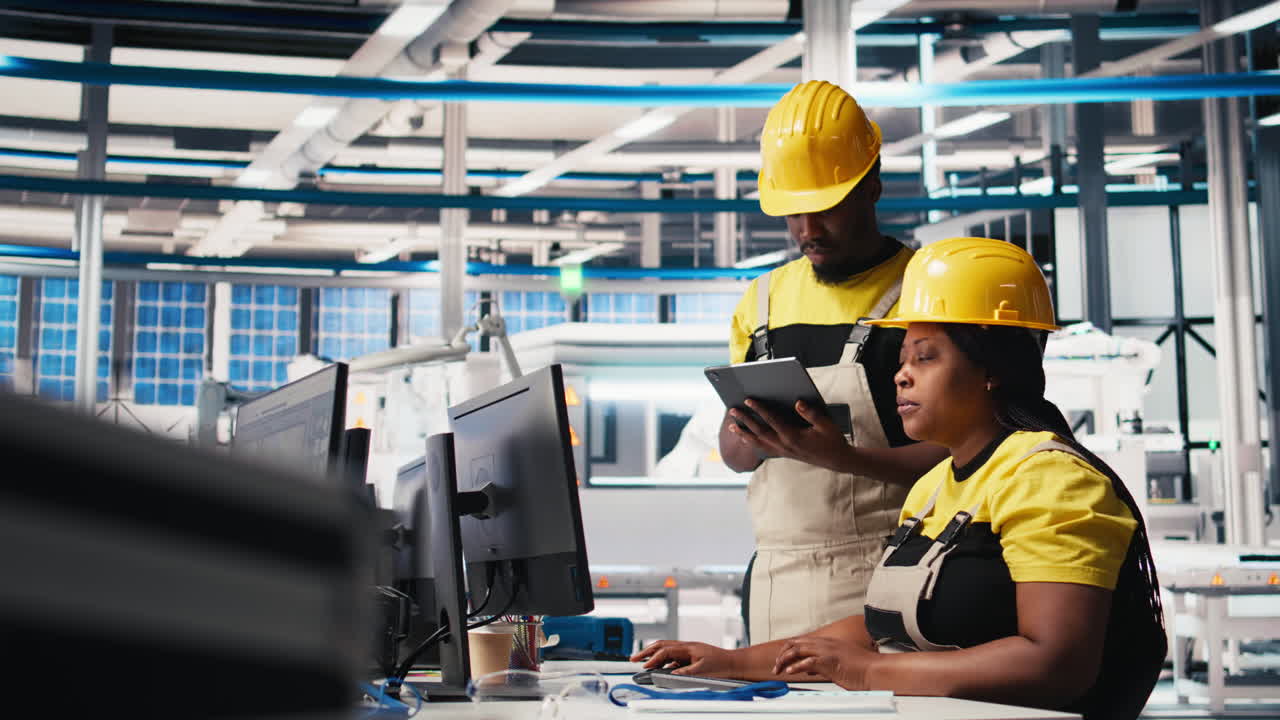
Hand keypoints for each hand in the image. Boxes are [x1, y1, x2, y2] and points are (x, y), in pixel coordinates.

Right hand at [630, 640, 738, 677]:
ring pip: (666, 650)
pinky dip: (663, 661)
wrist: (735, 663)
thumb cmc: (722, 665)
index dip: (653, 659)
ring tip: (643, 662)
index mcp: (689, 648)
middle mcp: (687, 647)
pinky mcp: (690, 656)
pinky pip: (673, 657)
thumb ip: (686, 671)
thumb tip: (671, 673)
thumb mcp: (704, 670)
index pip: (665, 651)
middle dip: (646, 651)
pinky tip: (660, 668)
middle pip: (662, 645)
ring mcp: (688, 651)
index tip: (644, 666)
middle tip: (633, 658)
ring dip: (653, 655)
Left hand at [727, 400, 852, 471]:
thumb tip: (798, 402)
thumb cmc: (832, 440)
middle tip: (732, 410)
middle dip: (745, 420)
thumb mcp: (826, 424)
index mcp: (793, 436)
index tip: (748, 400)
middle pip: (759, 431)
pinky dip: (753, 443)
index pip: (772, 420)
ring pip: (758, 443)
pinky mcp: (783, 454)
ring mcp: (783, 451)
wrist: (836, 460)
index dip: (759, 409)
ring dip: (744, 434)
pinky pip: (764, 449)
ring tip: (731, 427)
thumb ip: (811, 413)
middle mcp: (784, 445)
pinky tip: (745, 438)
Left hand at [772, 636, 877, 688]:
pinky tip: (791, 672)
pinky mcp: (830, 661)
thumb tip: (808, 668)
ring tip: (778, 669)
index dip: (788, 650)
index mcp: (827, 643)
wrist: (875, 671)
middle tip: (776, 666)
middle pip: (795, 643)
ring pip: (798, 650)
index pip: (801, 642)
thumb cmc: (860, 669)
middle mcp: (825, 643)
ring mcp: (827, 651)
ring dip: (785, 660)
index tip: (781, 661)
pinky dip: (797, 667)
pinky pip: (808, 662)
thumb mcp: (837, 663)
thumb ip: (822, 663)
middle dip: (782, 654)